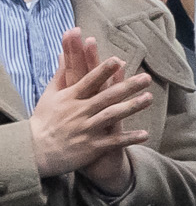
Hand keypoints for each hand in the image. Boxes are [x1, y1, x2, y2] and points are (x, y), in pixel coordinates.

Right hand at [31, 32, 150, 186]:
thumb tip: (63, 53)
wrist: (35, 151)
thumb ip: (60, 75)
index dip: (102, 71)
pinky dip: (129, 138)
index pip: (88, 82)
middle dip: (127, 87)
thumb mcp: (50, 96)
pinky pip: (113, 142)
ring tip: (150, 98)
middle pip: (106, 97)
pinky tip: (145, 135)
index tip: (117, 60)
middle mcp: (79, 112)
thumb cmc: (44, 120)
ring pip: (112, 116)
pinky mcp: (91, 147)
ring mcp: (86, 130)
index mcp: (69, 98)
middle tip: (146, 77)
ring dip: (131, 107)